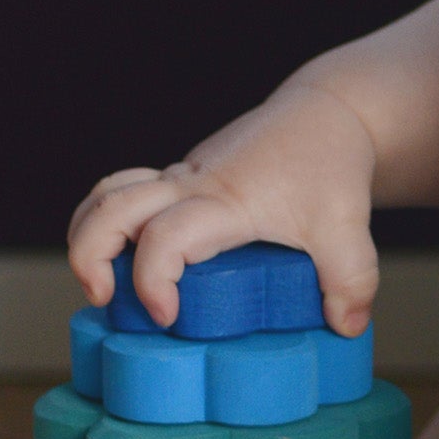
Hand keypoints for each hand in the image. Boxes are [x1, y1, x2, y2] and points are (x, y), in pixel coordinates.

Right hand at [67, 82, 379, 333]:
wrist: (326, 112)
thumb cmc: (331, 163)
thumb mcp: (349, 226)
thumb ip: (351, 279)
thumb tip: (346, 326)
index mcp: (224, 199)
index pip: (165, 236)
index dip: (153, 279)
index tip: (167, 316)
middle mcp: (191, 184)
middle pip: (110, 207)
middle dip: (89, 256)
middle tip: (105, 299)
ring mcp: (182, 177)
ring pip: (108, 192)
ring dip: (87, 234)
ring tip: (101, 282)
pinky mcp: (183, 176)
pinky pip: (127, 192)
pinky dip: (111, 223)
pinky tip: (129, 260)